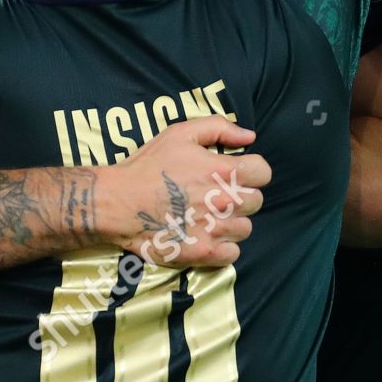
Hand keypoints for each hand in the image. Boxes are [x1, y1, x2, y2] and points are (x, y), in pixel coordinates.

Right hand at [101, 116, 268, 267]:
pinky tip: (206, 236)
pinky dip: (223, 247)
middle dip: (241, 196)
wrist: (117, 202)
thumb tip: (250, 136)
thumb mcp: (181, 133)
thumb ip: (220, 128)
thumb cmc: (148, 165)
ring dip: (232, 222)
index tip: (235, 173)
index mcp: (224, 171)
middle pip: (256, 201)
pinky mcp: (204, 253)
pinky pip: (233, 253)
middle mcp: (225, 201)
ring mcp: (215, 230)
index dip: (251, 171)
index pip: (264, 173)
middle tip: (217, 194)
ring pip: (245, 228)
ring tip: (209, 216)